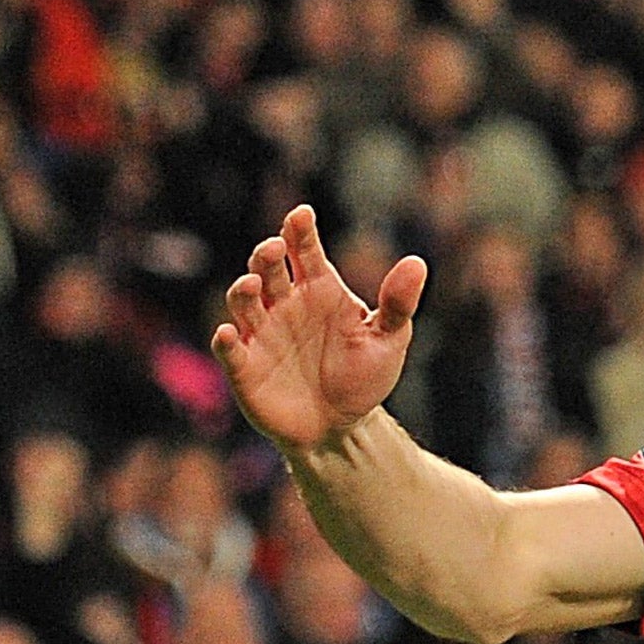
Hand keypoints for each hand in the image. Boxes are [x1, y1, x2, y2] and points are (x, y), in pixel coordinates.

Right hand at [211, 205, 427, 450]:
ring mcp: (261, 333)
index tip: (303, 216)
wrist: (342, 427)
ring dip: (244, 290)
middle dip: (268, 255)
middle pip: (268, 268)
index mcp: (318, 290)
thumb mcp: (388, 341)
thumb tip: (417, 263)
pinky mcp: (245, 367)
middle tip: (277, 248)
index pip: (304, 251)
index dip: (300, 231)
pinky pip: (230, 350)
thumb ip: (398, 304)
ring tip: (253, 283)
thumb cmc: (363, 378)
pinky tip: (229, 334)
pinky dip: (225, 341)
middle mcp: (284, 304)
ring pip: (244, 302)